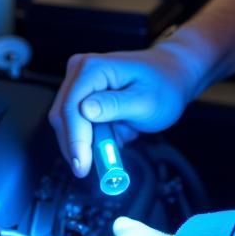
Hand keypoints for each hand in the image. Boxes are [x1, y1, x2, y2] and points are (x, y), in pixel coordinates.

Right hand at [49, 43, 197, 177]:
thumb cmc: (164, 86)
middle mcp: (78, 72)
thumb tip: (85, 111)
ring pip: (68, 125)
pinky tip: (120, 129)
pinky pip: (78, 126)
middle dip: (79, 145)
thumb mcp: (146, 100)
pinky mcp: (81, 96)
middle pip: (63, 118)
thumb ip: (115, 105)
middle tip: (101, 167)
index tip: (82, 166)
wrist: (171, 76)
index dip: (74, 139)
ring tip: (125, 133)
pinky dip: (97, 136)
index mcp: (92, 68)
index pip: (71, 108)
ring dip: (92, 140)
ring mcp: (78, 84)